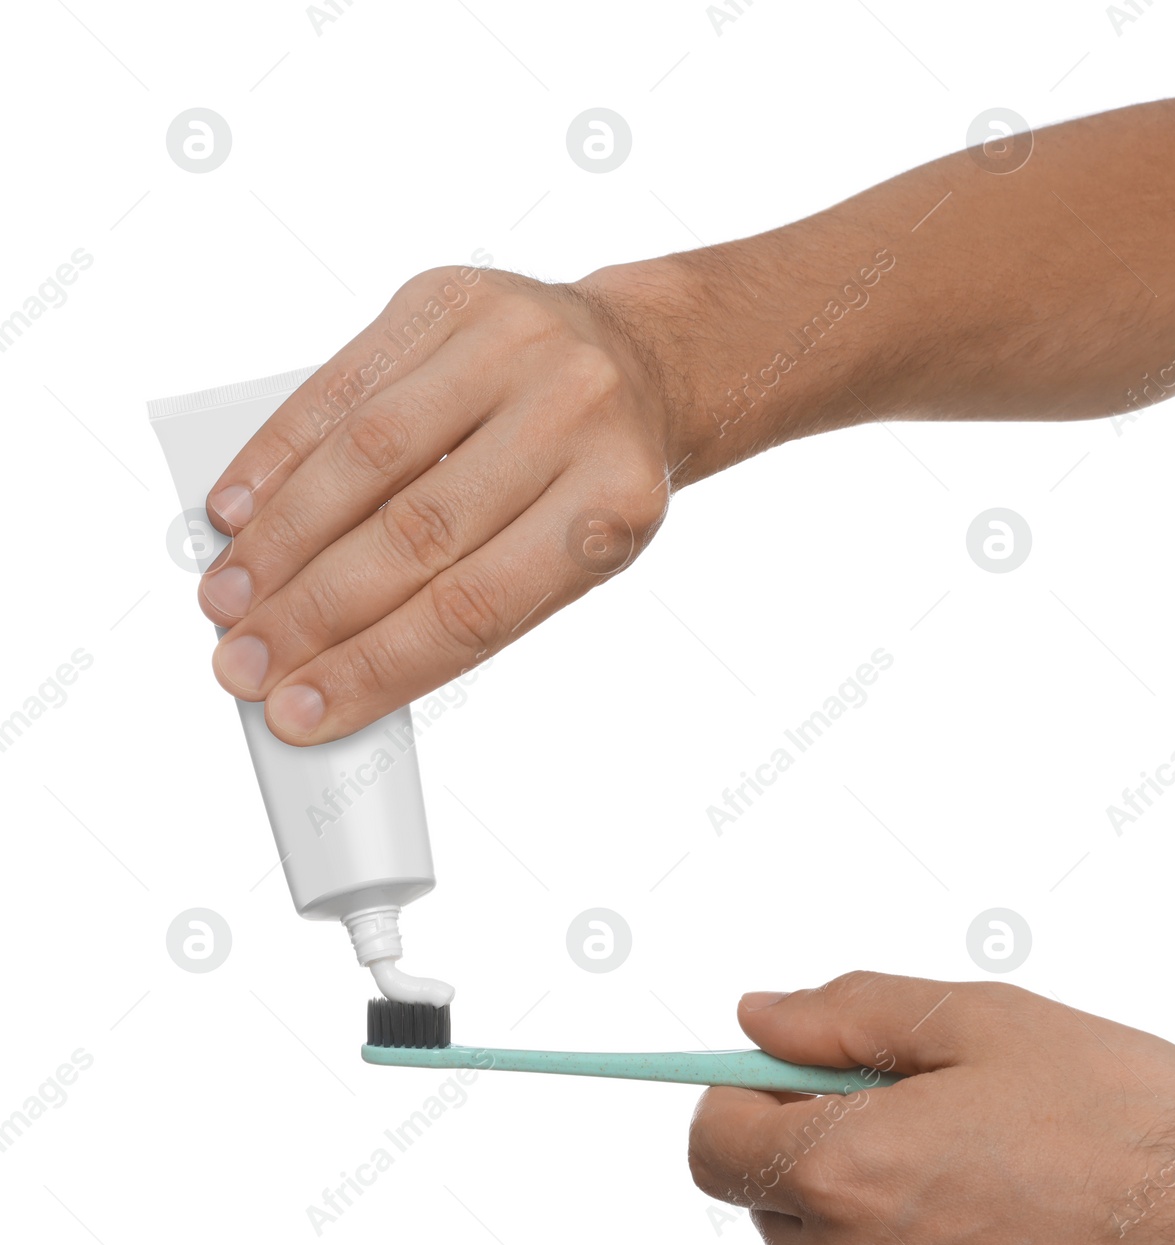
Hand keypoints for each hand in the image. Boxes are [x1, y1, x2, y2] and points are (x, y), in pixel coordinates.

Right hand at [198, 265, 676, 743]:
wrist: (639, 361)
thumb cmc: (594, 477)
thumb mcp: (574, 553)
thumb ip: (471, 599)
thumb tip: (335, 660)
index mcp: (615, 505)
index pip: (476, 608)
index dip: (376, 666)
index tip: (301, 711)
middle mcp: (573, 415)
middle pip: (416, 535)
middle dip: (314, 612)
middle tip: (246, 663)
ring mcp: (513, 346)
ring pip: (368, 455)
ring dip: (283, 538)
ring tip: (229, 598)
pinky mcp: (451, 296)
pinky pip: (343, 383)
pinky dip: (280, 453)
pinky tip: (238, 508)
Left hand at [690, 970, 1174, 1244]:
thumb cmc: (1131, 1123)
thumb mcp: (986, 1022)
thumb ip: (848, 1015)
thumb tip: (756, 1018)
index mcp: (852, 1174)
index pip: (717, 1146)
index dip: (743, 1094)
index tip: (795, 1071)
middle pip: (774, 1203)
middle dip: (818, 1146)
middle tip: (925, 1102)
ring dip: (878, 1207)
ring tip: (992, 1164)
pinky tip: (1020, 1228)